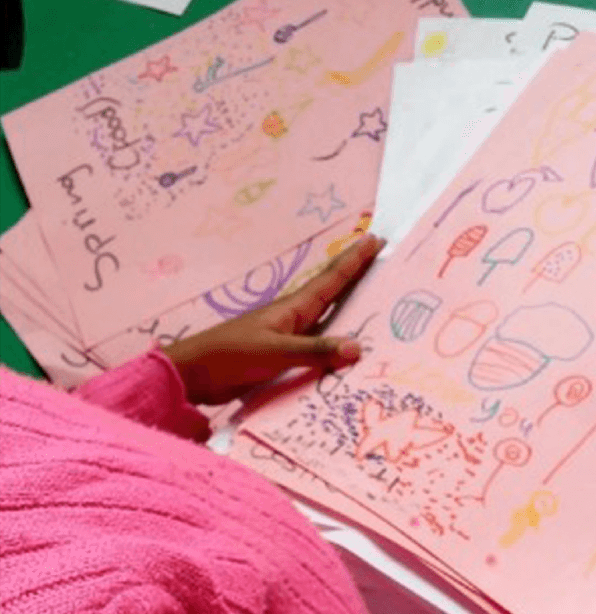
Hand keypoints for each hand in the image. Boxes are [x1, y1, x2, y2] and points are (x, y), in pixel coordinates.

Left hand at [164, 235, 384, 405]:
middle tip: (382, 259)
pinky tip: (345, 350)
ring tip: (373, 300)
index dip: (354, 260)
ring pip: (327, 318)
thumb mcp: (275, 352)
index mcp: (294, 309)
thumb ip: (314, 351)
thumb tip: (357, 347)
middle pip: (333, 292)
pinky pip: (318, 346)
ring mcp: (289, 337)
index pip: (332, 279)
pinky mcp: (283, 357)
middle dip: (357, 276)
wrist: (195, 373)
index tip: (375, 240)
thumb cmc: (231, 355)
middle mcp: (295, 319)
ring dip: (349, 308)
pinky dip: (335, 343)